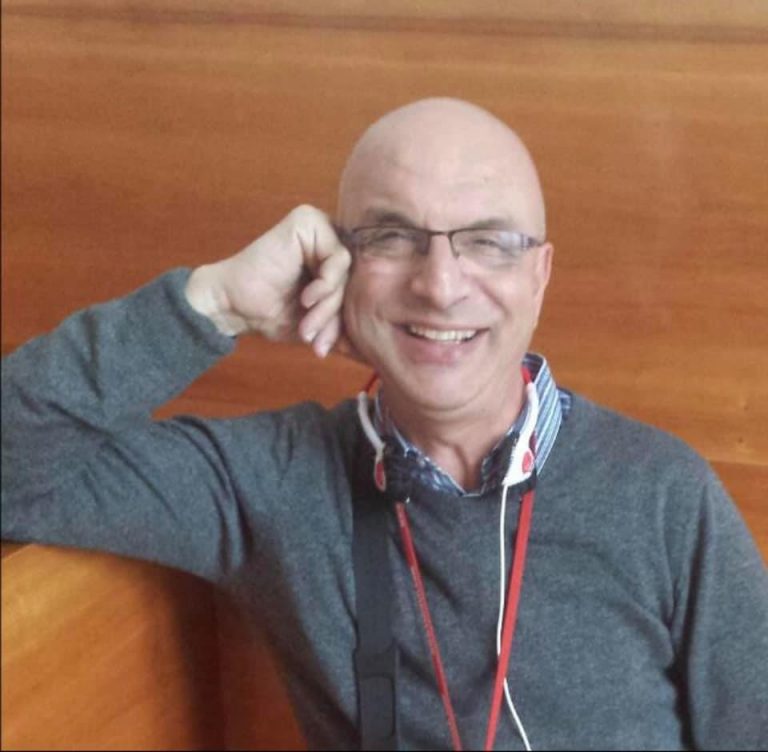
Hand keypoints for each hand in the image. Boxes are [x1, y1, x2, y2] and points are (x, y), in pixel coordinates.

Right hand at [186, 206, 351, 357]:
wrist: (233, 307)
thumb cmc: (271, 314)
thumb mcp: (316, 324)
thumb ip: (342, 327)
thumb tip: (373, 351)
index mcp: (332, 259)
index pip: (357, 289)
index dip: (343, 321)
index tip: (323, 346)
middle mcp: (328, 239)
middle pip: (353, 281)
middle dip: (334, 318)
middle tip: (315, 341)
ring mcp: (319, 227)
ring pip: (347, 273)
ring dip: (327, 307)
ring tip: (307, 325)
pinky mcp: (309, 221)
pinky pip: (338, 257)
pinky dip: (326, 285)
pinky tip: (306, 298)